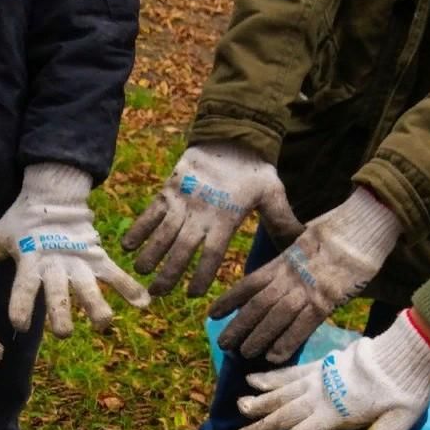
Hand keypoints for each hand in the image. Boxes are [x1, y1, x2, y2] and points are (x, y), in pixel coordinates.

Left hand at [0, 163, 149, 336]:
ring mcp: (79, 261)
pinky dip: (131, 287)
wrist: (54, 194)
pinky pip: (116, 274)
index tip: (20, 325)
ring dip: (97, 306)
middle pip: (59, 293)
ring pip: (90, 288)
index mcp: (31, 261)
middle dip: (61, 313)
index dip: (22, 305)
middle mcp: (56, 264)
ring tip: (104, 323)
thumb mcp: (0, 236)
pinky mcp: (97, 257)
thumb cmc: (23, 220)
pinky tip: (146, 303)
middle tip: (63, 333)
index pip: (24, 287)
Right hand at [123, 143, 299, 297]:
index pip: (212, 254)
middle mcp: (202, 213)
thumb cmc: (253, 170)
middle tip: (158, 294)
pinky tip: (127, 246)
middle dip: (169, 273)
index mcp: (226, 218)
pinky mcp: (169, 189)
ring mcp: (182, 201)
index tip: (194, 294)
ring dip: (151, 254)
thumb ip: (282, 221)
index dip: (201, 275)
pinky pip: (151, 212)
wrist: (230, 135)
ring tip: (142, 273)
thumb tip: (302, 242)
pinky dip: (139, 228)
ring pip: (163, 232)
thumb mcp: (272, 193)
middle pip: (183, 249)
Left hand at [210, 189, 401, 361]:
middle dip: (238, 325)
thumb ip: (293, 255)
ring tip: (243, 353)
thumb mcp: (306, 239)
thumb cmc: (338, 231)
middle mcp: (289, 276)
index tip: (212, 314)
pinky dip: (287, 341)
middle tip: (223, 344)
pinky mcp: (327, 300)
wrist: (364, 224)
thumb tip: (284, 265)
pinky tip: (274, 356)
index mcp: (283, 261)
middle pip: (257, 304)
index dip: (229, 300)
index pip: (249, 282)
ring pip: (275, 317)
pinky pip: (303, 325)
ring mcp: (307, 289)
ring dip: (258, 336)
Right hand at [236, 309, 429, 429]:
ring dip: (259, 401)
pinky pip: (291, 372)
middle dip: (260, 428)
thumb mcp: (395, 427)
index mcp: (334, 416)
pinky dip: (271, 377)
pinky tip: (254, 379)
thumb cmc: (405, 392)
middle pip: (283, 415)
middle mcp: (319, 397)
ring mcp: (318, 378)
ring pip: (281, 393)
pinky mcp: (322, 364)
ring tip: (240, 408)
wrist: (408, 352)